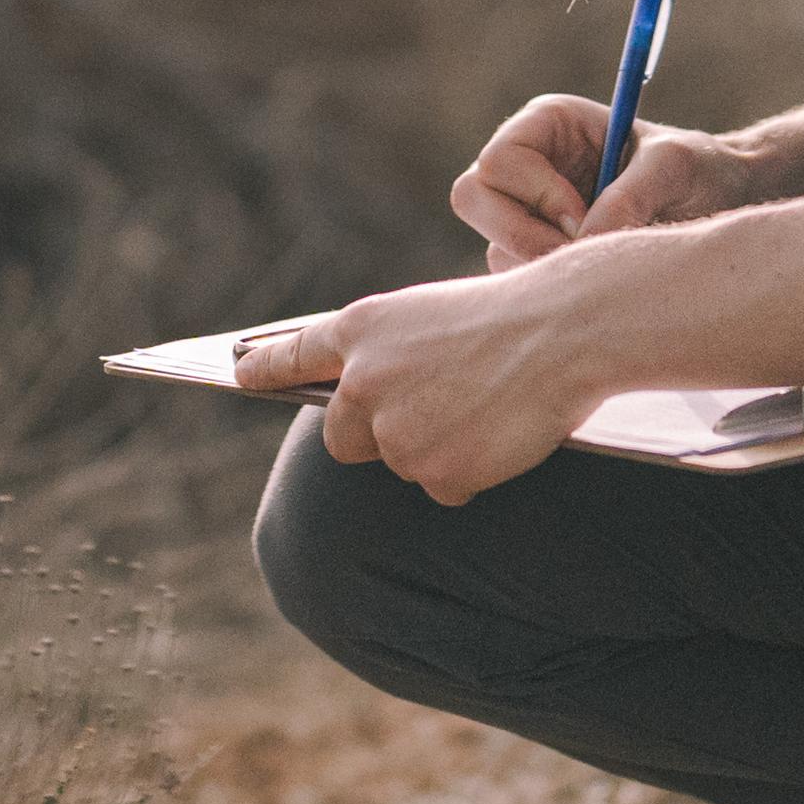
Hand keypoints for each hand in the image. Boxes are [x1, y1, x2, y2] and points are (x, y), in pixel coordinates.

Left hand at [231, 257, 607, 503]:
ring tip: (486, 407)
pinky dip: (471, 471)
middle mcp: (362, 383)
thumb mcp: (430, 318)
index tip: (239, 374)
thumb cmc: (509, 316)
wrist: (564, 330)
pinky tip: (500, 433)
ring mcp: (395, 433)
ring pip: (402, 463)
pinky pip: (445, 487)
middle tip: (431, 415)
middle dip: (376, 437)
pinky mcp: (434, 471)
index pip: (294, 355)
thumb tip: (375, 405)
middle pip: (342, 438)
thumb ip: (390, 358)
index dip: (265, 367)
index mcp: (361, 330)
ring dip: (438, 451)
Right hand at [450, 94, 757, 269]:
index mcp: (546, 124)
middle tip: (582, 254)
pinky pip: (517, 280)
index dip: (536, 195)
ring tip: (605, 265)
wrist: (719, 205)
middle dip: (522, 235)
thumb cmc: (699, 169)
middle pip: (473, 199)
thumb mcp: (676, 166)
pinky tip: (599, 279)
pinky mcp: (536, 253)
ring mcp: (525, 212)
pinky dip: (552, 288)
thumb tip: (586, 241)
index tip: (586, 219)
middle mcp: (525, 165)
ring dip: (543, 266)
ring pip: (494, 247)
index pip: (499, 162)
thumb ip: (631, 195)